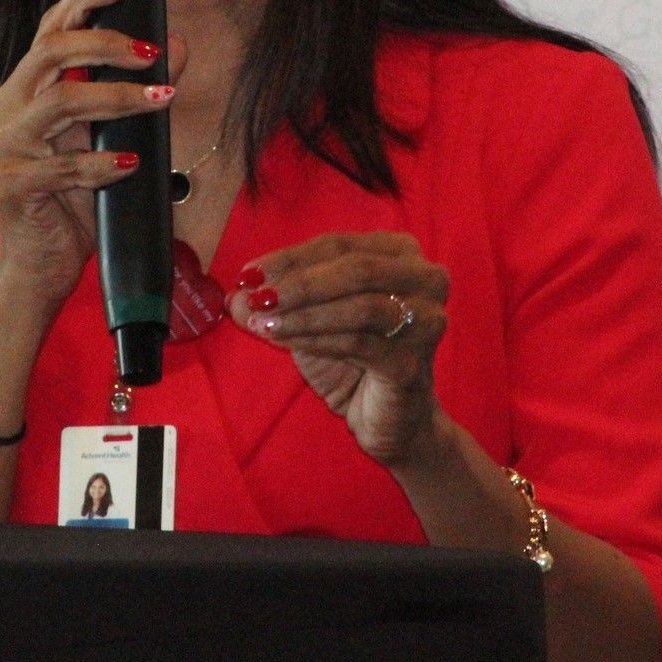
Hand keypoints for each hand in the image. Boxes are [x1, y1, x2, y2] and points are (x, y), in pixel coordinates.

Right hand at [0, 0, 184, 311]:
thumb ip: (137, 93)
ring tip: (159, 101)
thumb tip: (177, 47)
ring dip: (118, 99)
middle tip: (152, 53)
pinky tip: (130, 165)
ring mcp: (6, 146)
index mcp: (24, 90)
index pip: (49, 30)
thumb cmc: (75, 199)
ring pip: (62, 102)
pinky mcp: (13, 184)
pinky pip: (64, 166)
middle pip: (52, 52)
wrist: (42, 265)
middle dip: (107, 44)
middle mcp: (6, 109)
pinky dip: (103, 163)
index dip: (82, 0)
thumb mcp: (113, 137)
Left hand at [227, 232, 449, 465]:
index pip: (340, 245)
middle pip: (357, 268)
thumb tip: (236, 295)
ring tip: (263, 322)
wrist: (389, 416)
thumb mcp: (310, 319)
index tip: (249, 274)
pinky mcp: (412, 363)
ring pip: (359, 307)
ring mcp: (425, 322)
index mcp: (401, 253)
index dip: (290, 257)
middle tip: (258, 296)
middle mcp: (425, 280)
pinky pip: (358, 343)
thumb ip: (276, 302)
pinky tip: (284, 340)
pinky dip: (316, 339)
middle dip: (300, 282)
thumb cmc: (353, 356)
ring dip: (304, 314)